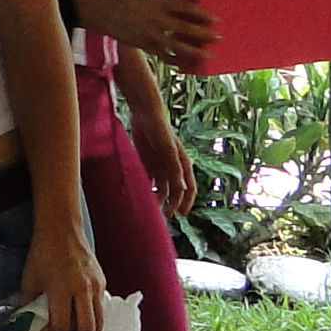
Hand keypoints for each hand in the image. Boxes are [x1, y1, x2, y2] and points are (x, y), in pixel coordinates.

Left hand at [24, 219, 108, 330]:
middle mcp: (82, 289)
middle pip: (85, 330)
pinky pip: (101, 312)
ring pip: (99, 324)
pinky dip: (96, 329)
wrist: (62, 228)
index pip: (60, 326)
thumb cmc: (42, 254)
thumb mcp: (30, 280)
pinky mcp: (102, 283)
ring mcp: (96, 286)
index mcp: (61, 288)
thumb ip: (31, 304)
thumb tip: (30, 329)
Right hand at [104, 0, 221, 65]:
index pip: (185, 8)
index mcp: (158, 1)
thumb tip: (190, 14)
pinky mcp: (145, 46)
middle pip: (184, 28)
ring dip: (193, 51)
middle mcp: (155, 18)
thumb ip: (168, 6)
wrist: (105, 12)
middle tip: (217, 38)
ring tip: (206, 55)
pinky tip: (186, 63)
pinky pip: (164, 56)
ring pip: (176, 46)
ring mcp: (150, 33)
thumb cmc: (130, 2)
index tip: (215, 19)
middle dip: (203, 34)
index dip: (202, 14)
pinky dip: (176, 61)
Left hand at [131, 99, 197, 214]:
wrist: (145, 115)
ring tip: (152, 210)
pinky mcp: (147, 164)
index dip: (186, 201)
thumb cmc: (161, 130)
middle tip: (165, 216)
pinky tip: (142, 197)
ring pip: (161, 189)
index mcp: (183, 164)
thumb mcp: (169, 150)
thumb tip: (181, 190)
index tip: (181, 214)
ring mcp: (160, 166)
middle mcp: (173, 168)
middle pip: (175, 191)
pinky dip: (147, 190)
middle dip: (171, 204)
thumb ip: (174, 169)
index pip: (189, 188)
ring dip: (159, 199)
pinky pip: (149, 181)